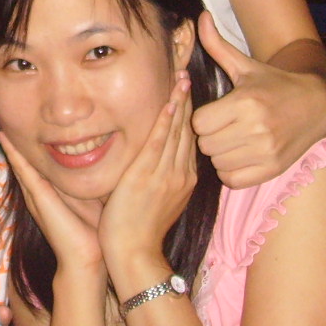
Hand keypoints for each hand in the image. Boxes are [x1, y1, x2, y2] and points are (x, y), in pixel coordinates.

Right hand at [0, 131, 103, 274]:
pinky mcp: (39, 198)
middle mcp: (40, 191)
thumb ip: (92, 180)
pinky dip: (15, 154)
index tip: (26, 122)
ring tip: (0, 122)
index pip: (39, 163)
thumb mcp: (93, 197)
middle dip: (15, 141)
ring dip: (10, 143)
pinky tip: (6, 138)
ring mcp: (37, 194)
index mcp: (53, 191)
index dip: (31, 144)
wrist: (88, 260)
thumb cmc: (95, 232)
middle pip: (24, 161)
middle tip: (1, 116)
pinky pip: (24, 171)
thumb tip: (104, 157)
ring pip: (21, 162)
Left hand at [98, 74, 196, 273]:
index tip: (188, 90)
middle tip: (186, 73)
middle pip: (187, 129)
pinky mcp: (148, 175)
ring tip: (181, 76)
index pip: (190, 138)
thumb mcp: (164, 202)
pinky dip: (165, 121)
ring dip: (179, 102)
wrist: (135, 252)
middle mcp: (181, 173)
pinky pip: (159, 142)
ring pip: (176, 131)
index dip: (190, 113)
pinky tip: (169, 102)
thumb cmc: (142, 231)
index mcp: (185, 179)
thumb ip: (167, 180)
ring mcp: (166, 174)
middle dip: (187, 100)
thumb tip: (167, 163)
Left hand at [192, 13, 325, 188]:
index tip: (215, 113)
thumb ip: (218, 45)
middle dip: (210, 136)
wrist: (315, 105)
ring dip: (220, 154)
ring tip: (232, 140)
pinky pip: (233, 179)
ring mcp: (266, 151)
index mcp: (246, 102)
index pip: (199, 123)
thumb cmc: (274, 83)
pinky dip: (232, 171)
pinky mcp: (272, 169)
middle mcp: (256, 128)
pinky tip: (240, 155)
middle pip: (206, 144)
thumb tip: (199, 16)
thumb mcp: (246, 65)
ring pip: (218, 163)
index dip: (202, 118)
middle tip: (223, 127)